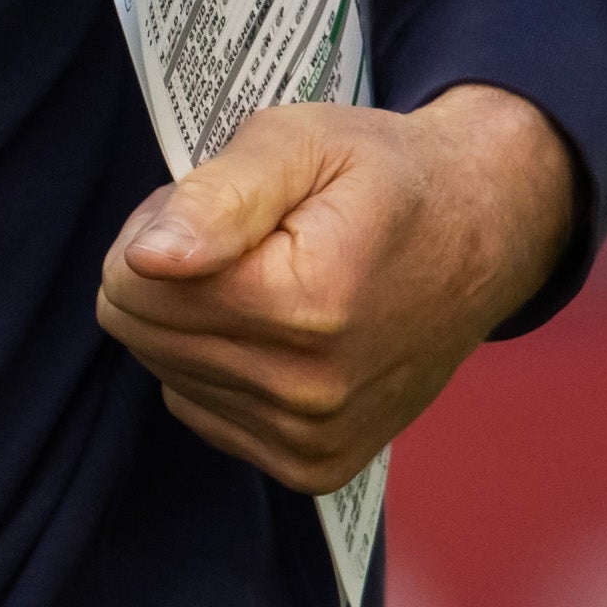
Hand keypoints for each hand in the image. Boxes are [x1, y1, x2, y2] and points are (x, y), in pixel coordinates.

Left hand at [94, 85, 577, 494]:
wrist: (479, 236)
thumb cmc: (382, 176)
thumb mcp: (300, 141)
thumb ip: (217, 196)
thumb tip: (146, 259)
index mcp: (302, 304)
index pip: (127, 284)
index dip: (159, 227)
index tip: (219, 207)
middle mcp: (308, 390)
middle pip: (140, 333)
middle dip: (170, 276)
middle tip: (247, 239)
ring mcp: (312, 438)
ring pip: (166, 373)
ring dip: (198, 321)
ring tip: (269, 278)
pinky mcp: (314, 465)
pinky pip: (202, 412)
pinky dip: (223, 368)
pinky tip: (279, 331)